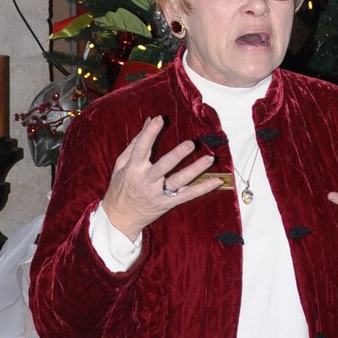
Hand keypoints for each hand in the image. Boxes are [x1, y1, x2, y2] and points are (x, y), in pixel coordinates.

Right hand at [101, 116, 221, 240]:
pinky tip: (216, 180)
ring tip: (209, 159)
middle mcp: (147, 181)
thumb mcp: (121, 164)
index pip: (141, 148)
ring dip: (195, 170)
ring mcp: (158, 193)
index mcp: (133, 169)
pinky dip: (203, 188)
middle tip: (190, 143)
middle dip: (177, 155)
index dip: (149, 133)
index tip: (159, 119)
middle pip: (164, 166)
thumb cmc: (120, 187)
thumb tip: (149, 121)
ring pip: (179, 181)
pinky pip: (188, 195)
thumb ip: (135, 143)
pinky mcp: (168, 203)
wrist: (120, 218)